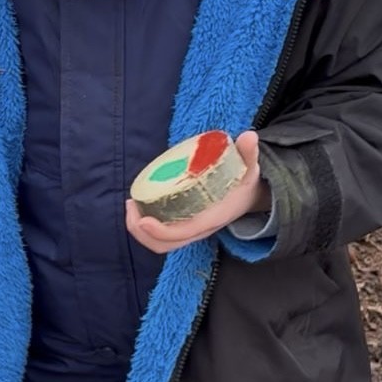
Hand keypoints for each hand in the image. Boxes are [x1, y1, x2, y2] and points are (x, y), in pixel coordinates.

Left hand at [125, 130, 266, 254]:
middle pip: (165, 245)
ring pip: (160, 244)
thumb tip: (249, 136)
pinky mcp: (184, 227)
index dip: (161, 230)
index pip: (183, 232)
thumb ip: (249, 153)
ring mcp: (190, 231)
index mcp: (212, 219)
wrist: (250, 198)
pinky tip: (138, 205)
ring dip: (139, 230)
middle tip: (131, 204)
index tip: (143, 218)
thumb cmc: (244, 182)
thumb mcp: (250, 168)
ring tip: (131, 204)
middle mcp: (199, 230)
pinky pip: (160, 237)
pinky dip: (144, 227)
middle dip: (141, 232)